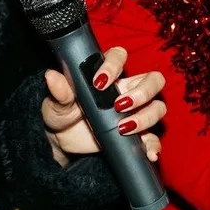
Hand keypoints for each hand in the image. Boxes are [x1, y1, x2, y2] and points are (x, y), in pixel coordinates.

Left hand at [42, 46, 165, 166]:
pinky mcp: (136, 134)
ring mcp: (134, 112)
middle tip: (119, 105)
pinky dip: (153, 145)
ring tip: (122, 128)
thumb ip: (59, 91)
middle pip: (152, 80)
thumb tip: (51, 76)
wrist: (62, 140)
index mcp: (107, 75)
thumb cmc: (61, 113)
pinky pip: (153, 138)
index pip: (119, 57)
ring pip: (157, 107)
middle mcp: (126, 90)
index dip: (114, 65)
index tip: (99, 82)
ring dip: (146, 117)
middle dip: (142, 92)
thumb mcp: (57, 103)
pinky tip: (148, 153)